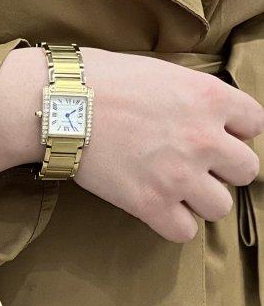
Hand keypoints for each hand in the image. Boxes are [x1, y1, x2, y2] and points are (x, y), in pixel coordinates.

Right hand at [76, 47, 263, 241]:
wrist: (62, 104)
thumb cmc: (105, 80)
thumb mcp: (165, 72)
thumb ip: (194, 97)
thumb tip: (203, 117)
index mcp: (211, 98)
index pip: (255, 124)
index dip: (235, 131)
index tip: (213, 135)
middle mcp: (204, 139)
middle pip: (246, 170)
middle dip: (224, 169)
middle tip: (196, 166)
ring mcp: (179, 175)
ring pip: (221, 206)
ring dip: (202, 200)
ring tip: (178, 191)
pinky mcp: (150, 204)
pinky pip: (185, 232)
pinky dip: (175, 224)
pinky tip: (159, 209)